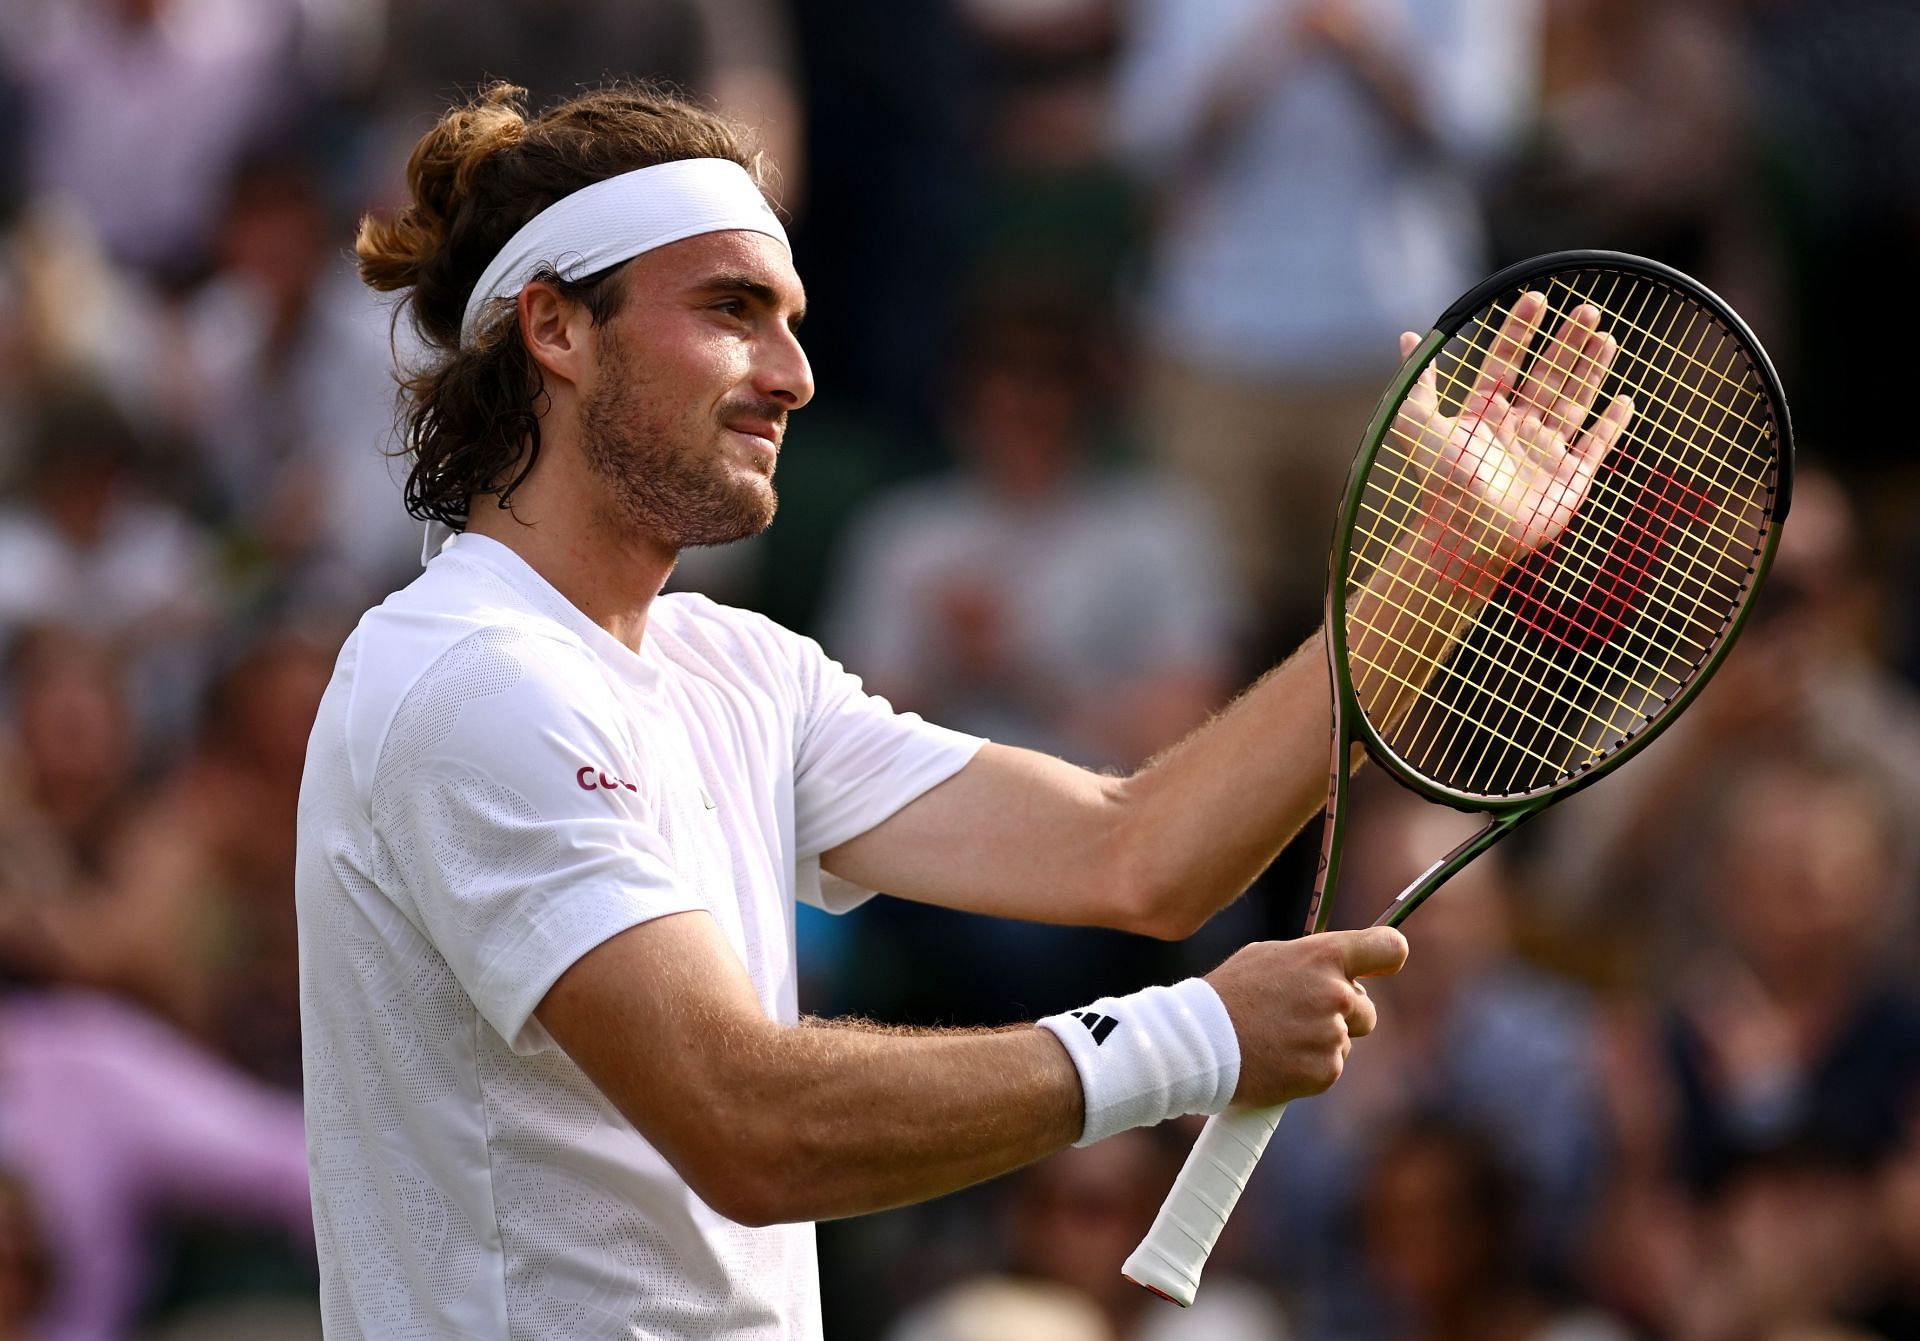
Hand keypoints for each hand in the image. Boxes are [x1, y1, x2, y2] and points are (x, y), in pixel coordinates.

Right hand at [1205, 927, 1408, 1105]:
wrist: (1200, 1043)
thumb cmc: (1229, 995)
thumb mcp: (1268, 957)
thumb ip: (1311, 962)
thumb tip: (1336, 971)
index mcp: (1324, 957)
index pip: (1388, 947)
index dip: (1388, 957)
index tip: (1384, 966)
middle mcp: (1335, 994)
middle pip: (1366, 1009)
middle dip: (1342, 1016)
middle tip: (1299, 1018)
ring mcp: (1332, 1035)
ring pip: (1344, 1042)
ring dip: (1319, 1043)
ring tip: (1277, 1040)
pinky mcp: (1325, 1071)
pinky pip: (1330, 1069)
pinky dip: (1309, 1069)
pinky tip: (1278, 1060)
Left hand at [1394, 292, 1633, 583]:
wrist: (1466, 535)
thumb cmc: (1439, 483)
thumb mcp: (1416, 424)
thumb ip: (1417, 382)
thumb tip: (1408, 337)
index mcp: (1482, 416)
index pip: (1504, 362)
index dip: (1519, 331)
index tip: (1536, 299)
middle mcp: (1516, 430)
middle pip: (1547, 375)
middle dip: (1567, 343)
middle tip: (1588, 310)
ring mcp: (1545, 453)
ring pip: (1574, 400)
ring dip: (1591, 369)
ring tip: (1606, 336)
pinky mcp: (1570, 478)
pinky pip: (1596, 445)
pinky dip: (1612, 424)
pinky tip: (1624, 400)